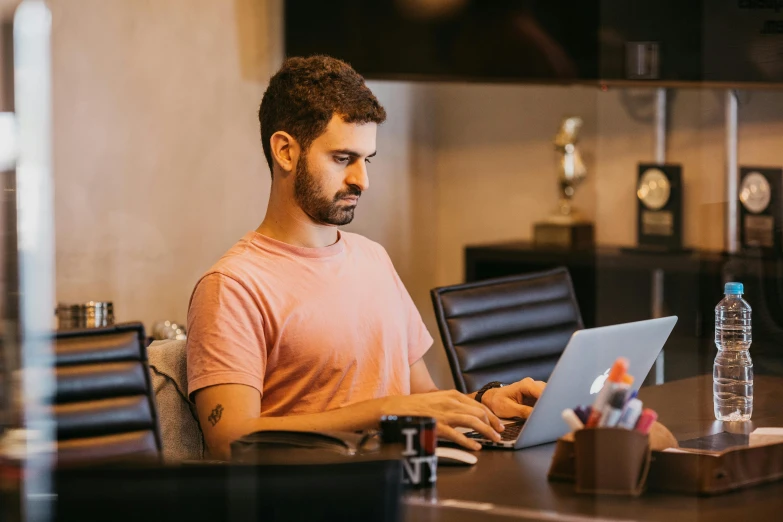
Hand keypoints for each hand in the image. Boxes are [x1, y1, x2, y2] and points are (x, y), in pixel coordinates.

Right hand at [382, 390, 503, 449]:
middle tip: (500, 433)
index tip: (498, 423)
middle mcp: (451, 402)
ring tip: (495, 439)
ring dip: (487, 431)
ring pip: (473, 421)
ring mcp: (444, 414)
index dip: (491, 415)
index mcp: (452, 395)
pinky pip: (458, 435)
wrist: (396, 408)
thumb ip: (452, 404)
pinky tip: (476, 447)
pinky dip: (469, 442)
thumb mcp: (437, 399)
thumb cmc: (416, 406)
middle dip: (493, 423)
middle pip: (480, 412)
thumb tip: (468, 413)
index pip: (478, 404)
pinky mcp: (437, 425)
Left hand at [481, 378, 545, 418]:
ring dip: (548, 406)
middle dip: (550, 404)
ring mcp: (535, 389)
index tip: (551, 412)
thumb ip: (524, 411)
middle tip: (550, 417)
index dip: (548, 403)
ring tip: (548, 417)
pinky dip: (545, 407)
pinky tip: (545, 415)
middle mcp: (532, 384)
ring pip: (548, 396)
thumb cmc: (498, 402)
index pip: (542, 392)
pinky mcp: (536, 395)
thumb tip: (537, 416)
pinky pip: (544, 400)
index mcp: (525, 385)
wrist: (493, 399)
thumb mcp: (509, 409)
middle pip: (548, 393)